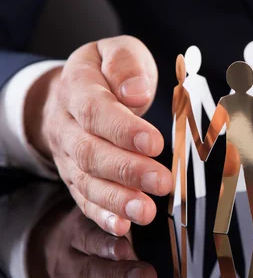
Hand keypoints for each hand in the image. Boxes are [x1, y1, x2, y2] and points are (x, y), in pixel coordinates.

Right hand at [26, 35, 171, 235]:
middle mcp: (67, 126)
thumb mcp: (115, 51)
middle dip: (127, 170)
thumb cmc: (105, 72)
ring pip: (86, 181)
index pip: (95, 111)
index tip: (154, 142)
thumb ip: (126, 64)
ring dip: (117, 200)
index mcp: (76, 88)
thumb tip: (135, 92)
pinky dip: (103, 215)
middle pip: (91, 152)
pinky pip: (84, 199)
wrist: (71, 92)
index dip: (123, 129)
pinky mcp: (75, 176)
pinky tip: (123, 226)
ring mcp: (68, 155)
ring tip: (145, 212)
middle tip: (161, 182)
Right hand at [29, 204, 167, 277]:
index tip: (125, 249)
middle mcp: (68, 262)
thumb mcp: (104, 219)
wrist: (57, 251)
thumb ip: (124, 220)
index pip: (88, 237)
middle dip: (119, 277)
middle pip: (89, 272)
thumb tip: (152, 214)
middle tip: (148, 277)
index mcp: (77, 232)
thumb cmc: (95, 235)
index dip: (106, 245)